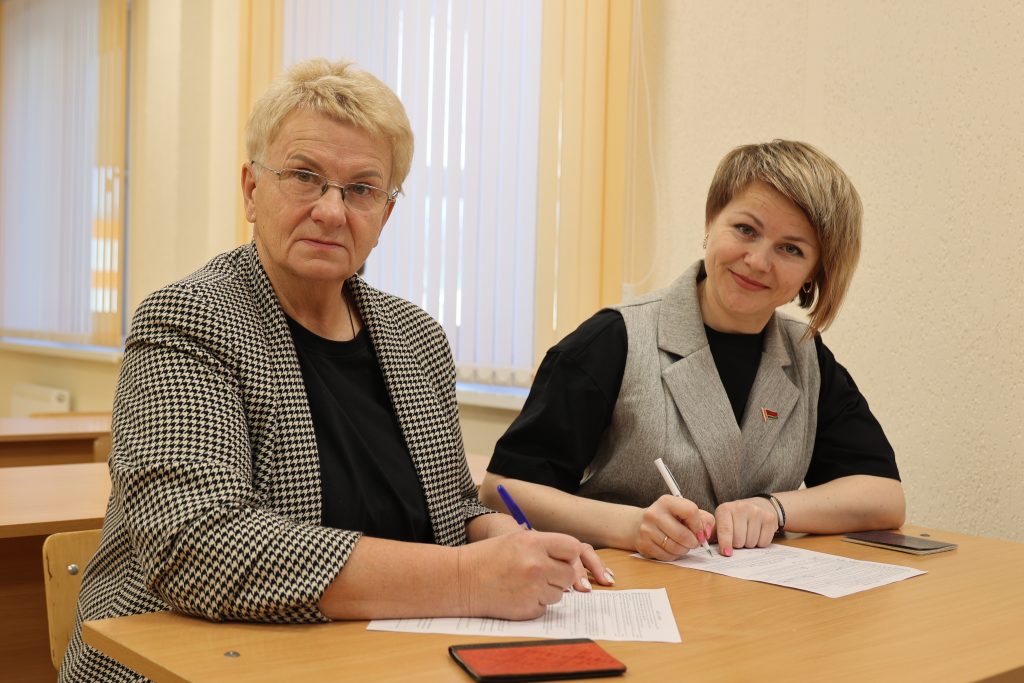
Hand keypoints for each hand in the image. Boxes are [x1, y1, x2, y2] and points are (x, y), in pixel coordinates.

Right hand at [458, 530, 587, 619]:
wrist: (460, 580)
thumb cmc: (487, 557)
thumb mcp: (516, 540)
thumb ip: (545, 546)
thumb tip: (571, 560)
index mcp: (534, 543)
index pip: (572, 548)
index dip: (567, 555)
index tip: (560, 558)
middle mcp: (536, 565)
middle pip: (568, 574)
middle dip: (558, 575)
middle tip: (541, 573)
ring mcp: (533, 589)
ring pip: (559, 593)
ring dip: (546, 590)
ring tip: (524, 583)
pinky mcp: (527, 609)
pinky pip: (545, 607)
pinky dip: (535, 603)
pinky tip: (517, 595)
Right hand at [634, 494, 714, 560]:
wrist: (641, 523)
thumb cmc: (670, 518)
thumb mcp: (687, 512)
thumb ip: (704, 519)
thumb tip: (706, 533)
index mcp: (666, 501)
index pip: (690, 511)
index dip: (699, 525)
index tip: (700, 532)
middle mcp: (654, 513)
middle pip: (683, 535)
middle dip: (693, 542)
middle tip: (694, 542)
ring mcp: (646, 530)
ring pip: (675, 548)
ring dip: (684, 549)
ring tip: (682, 545)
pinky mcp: (643, 544)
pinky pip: (666, 556)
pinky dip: (674, 555)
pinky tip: (672, 548)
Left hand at [712, 497, 777, 555]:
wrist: (761, 505)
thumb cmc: (737, 518)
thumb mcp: (723, 521)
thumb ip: (714, 533)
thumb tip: (703, 543)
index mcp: (725, 509)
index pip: (725, 529)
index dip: (725, 543)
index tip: (726, 553)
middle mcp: (741, 508)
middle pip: (738, 540)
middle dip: (737, 544)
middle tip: (739, 537)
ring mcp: (756, 512)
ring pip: (751, 542)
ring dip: (749, 544)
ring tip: (748, 534)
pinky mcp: (769, 518)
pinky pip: (763, 542)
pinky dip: (760, 542)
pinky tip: (758, 533)